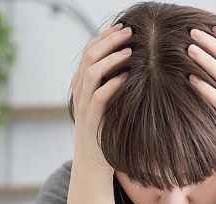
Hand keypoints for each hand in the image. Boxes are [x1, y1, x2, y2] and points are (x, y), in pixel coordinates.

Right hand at [70, 23, 132, 174]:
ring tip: (130, 50)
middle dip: (109, 40)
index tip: (123, 26)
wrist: (93, 164)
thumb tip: (135, 64)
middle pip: (89, 56)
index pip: (89, 51)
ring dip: (111, 59)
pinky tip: (126, 76)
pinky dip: (111, 84)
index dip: (104, 37)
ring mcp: (84, 106)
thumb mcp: (107, 105)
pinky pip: (99, 97)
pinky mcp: (92, 121)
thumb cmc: (106, 131)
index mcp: (82, 85)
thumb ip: (113, 85)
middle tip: (129, 31)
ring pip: (91, 73)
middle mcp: (79, 92)